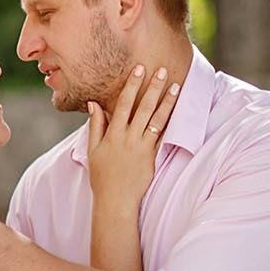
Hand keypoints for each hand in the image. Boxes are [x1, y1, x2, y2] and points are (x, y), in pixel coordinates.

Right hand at [86, 64, 177, 208]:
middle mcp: (129, 138)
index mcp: (113, 134)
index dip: (132, 85)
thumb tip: (94, 103)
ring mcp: (142, 147)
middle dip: (153, 87)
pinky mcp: (152, 156)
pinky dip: (169, 122)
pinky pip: (162, 136)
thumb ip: (96, 125)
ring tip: (176, 86)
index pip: (124, 104)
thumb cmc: (102, 176)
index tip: (139, 70)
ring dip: (167, 101)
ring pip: (157, 119)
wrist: (115, 200)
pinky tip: (176, 110)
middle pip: (143, 108)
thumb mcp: (93, 149)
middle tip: (163, 71)